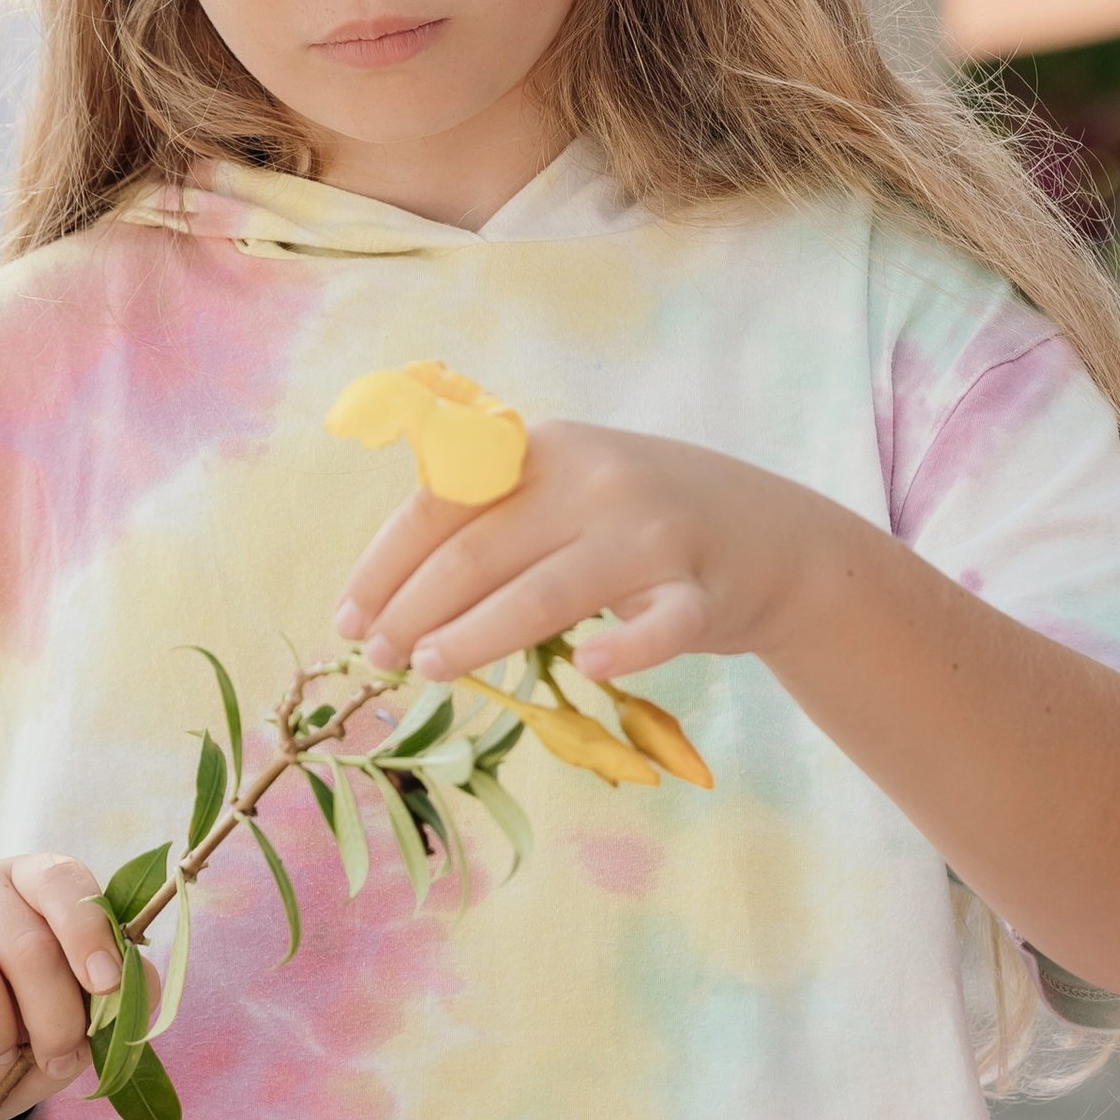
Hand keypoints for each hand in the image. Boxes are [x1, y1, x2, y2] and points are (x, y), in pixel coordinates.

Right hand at [0, 854, 121, 1119]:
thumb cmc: (18, 1039)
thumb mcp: (80, 1022)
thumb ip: (120, 994)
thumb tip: (137, 979)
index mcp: (25, 883)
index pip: (60, 879)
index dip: (87, 933)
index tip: (105, 988)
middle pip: (23, 940)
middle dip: (54, 1015)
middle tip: (57, 1056)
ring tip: (1, 1057)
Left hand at [333, 421, 811, 685]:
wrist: (771, 534)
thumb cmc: (638, 523)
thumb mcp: (565, 490)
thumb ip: (493, 517)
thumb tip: (388, 594)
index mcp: (545, 449)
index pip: (442, 504)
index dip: (385, 565)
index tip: (349, 619)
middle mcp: (595, 480)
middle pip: (480, 552)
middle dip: (415, 610)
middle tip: (381, 659)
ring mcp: (652, 535)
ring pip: (546, 593)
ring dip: (477, 635)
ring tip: (430, 669)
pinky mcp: (703, 590)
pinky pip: (662, 625)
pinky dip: (628, 647)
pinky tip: (590, 667)